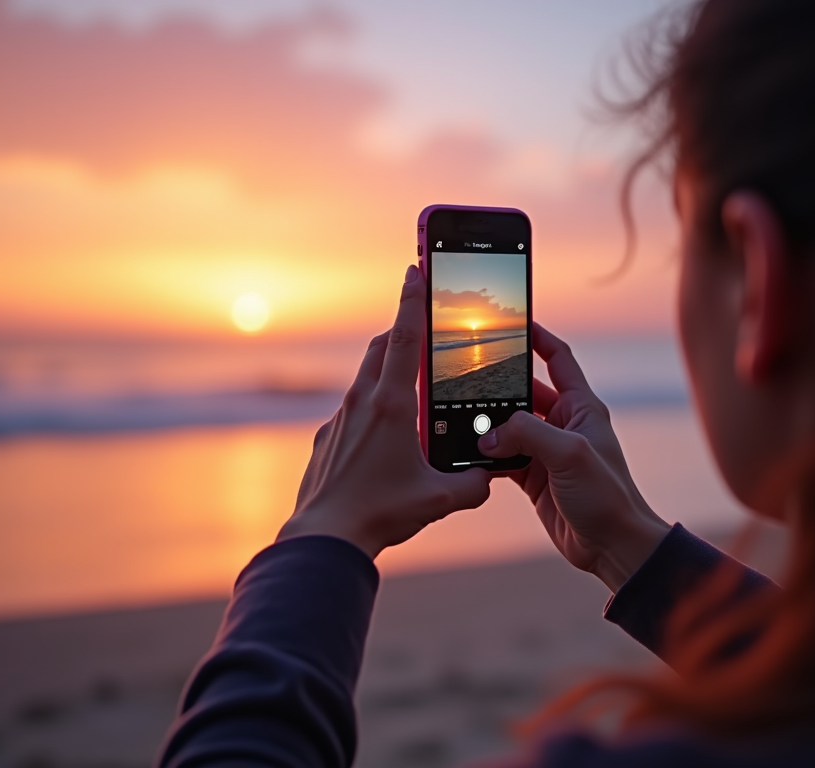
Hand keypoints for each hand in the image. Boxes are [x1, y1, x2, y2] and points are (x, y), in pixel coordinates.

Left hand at [278, 265, 491, 559]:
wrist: (324, 536)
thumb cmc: (379, 512)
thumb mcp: (438, 499)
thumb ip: (473, 484)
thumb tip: (490, 477)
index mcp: (392, 404)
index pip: (404, 337)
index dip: (412, 300)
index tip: (414, 269)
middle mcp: (362, 402)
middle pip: (381, 348)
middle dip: (400, 330)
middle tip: (417, 323)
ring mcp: (340, 419)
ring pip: (364, 377)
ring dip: (385, 369)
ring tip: (406, 383)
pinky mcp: (327, 439)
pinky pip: (352, 410)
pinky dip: (370, 408)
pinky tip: (382, 438)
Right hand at [478, 324, 670, 590]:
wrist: (612, 546)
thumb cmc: (607, 496)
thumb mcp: (569, 454)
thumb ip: (528, 434)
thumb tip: (489, 434)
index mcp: (581, 408)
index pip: (558, 358)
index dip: (537, 337)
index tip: (513, 322)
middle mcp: (564, 424)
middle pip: (524, 392)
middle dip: (499, 385)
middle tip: (468, 374)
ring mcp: (548, 451)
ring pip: (510, 426)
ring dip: (488, 424)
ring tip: (460, 416)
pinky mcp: (535, 476)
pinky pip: (504, 456)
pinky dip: (486, 455)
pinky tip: (468, 453)